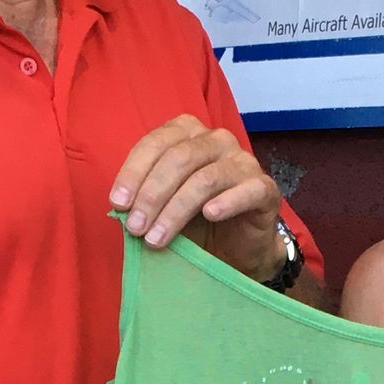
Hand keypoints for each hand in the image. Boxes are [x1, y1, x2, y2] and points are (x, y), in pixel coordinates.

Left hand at [109, 115, 284, 280]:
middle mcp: (216, 140)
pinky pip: (247, 190)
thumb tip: (120, 206)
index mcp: (187, 134)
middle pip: (179, 159)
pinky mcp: (265, 189)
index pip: (156, 143)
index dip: (134, 172)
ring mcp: (243, 162)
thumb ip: (143, 198)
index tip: (118, 204)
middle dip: (152, 195)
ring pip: (205, 178)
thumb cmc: (195, 221)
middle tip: (135, 228)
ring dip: (176, 210)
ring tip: (156, 238)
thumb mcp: (162, 206)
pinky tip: (210, 216)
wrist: (237, 248)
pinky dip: (227, 202)